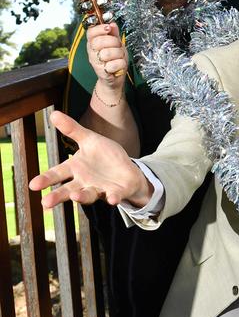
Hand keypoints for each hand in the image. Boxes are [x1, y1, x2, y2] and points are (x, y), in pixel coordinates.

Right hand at [29, 111, 151, 207]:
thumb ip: (73, 129)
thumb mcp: (90, 140)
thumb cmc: (104, 156)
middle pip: (68, 189)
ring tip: (75, 196)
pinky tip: (112, 199)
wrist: (127, 170)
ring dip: (82, 196)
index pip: (57, 173)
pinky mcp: (116, 193)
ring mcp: (100, 189)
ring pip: (88, 195)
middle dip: (57, 196)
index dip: (46, 179)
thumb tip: (53, 113)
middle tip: (45, 203)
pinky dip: (113, 197)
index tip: (33, 185)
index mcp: (75, 168)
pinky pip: (114, 196)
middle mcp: (84, 182)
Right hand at [86, 23, 127, 84]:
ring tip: (119, 56)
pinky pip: (114, 64)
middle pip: (99, 42)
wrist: (115, 77)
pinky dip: (121, 64)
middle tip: (118, 45)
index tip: (108, 28)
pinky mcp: (102, 72)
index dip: (99, 28)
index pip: (90, 32)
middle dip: (113, 41)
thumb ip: (114, 33)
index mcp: (93, 43)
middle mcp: (92, 52)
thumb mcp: (116, 43)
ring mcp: (96, 62)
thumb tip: (112, 23)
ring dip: (119, 53)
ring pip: (107, 53)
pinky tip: (119, 64)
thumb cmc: (115, 59)